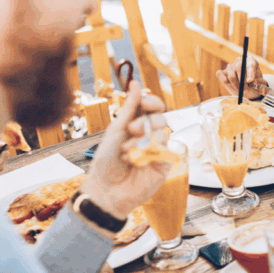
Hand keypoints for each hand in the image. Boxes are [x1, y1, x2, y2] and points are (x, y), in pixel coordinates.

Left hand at [80, 80, 169, 217]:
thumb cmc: (106, 161)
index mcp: (137, 125)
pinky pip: (167, 149)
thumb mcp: (116, 130)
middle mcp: (150, 136)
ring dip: (143, 140)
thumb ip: (130, 107)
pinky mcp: (165, 164)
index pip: (153, 107)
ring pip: (164, 131)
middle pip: (161, 117)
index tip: (144, 102)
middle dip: (145, 122)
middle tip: (130, 131)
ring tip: (127, 153)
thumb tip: (135, 82)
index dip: (152, 101)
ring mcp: (158, 150)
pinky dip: (151, 151)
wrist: (106, 190)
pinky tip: (137, 161)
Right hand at [217, 54, 266, 100]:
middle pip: (239, 66)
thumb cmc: (255, 85)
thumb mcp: (261, 84)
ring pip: (231, 74)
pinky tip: (230, 84)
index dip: (250, 73)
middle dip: (242, 80)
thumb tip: (250, 80)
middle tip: (245, 88)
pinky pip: (220, 74)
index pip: (250, 64)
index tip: (250, 81)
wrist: (249, 90)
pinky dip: (224, 81)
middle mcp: (240, 61)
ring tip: (241, 89)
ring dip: (236, 84)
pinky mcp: (222, 72)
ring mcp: (230, 66)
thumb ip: (258, 82)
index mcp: (251, 61)